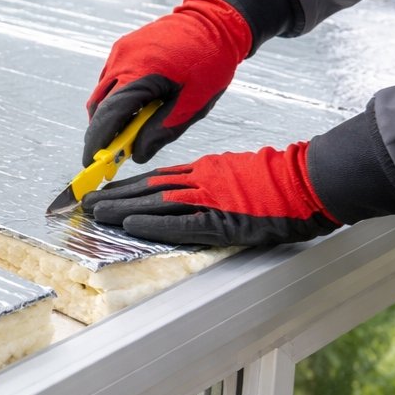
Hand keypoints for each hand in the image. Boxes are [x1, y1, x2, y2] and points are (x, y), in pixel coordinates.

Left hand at [82, 143, 340, 246]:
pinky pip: (180, 222)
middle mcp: (201, 180)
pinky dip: (153, 223)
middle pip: (148, 188)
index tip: (105, 191)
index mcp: (206, 170)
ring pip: (155, 202)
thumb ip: (214, 182)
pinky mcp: (222, 218)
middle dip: (115, 196)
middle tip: (85, 204)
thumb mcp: (240, 174)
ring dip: (122, 208)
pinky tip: (130, 224)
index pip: (158, 178)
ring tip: (94, 213)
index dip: (128, 186)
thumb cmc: (283, 179)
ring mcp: (210, 198)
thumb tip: (193, 193)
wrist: (309, 179)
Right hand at [84, 0, 250, 166]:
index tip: (91, 163)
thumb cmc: (211, 60)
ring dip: (108, 116)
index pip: (109, 114)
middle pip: (98, 106)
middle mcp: (123, 60)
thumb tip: (137, 154)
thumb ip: (163, 129)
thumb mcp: (194, 102)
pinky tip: (134, 110)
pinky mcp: (123, 48)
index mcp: (141, 72)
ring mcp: (121, 52)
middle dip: (99, 133)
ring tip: (126, 134)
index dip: (98, 142)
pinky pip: (111, 80)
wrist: (215, 20)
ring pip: (102, 93)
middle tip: (107, 157)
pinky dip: (116, 99)